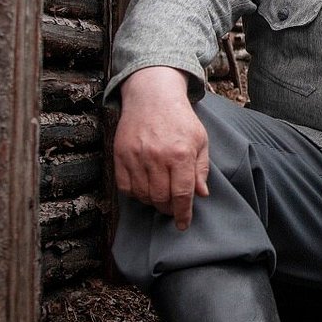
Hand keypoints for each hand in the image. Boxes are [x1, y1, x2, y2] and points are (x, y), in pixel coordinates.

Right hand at [113, 66, 209, 230]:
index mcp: (181, 154)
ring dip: (152, 202)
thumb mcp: (200, 141)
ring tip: (160, 196)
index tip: (183, 224)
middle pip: (160, 198)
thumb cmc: (181, 119)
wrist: (152, 97)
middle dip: (168, 209)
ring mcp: (136, 156)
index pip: (182, 194)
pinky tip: (144, 188)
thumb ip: (201, 169)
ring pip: (142, 195)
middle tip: (173, 207)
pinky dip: (135, 194)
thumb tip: (201, 195)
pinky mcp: (120, 155)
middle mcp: (157, 157)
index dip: (183, 214)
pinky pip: (125, 186)